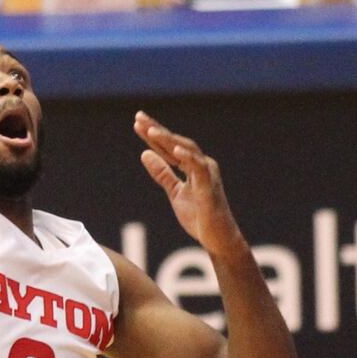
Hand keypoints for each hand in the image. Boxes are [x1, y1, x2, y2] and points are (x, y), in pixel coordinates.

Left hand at [134, 110, 243, 254]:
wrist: (219, 240)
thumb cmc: (200, 216)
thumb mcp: (175, 193)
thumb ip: (162, 173)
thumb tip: (144, 153)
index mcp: (192, 166)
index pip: (169, 146)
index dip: (153, 135)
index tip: (137, 122)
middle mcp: (202, 165)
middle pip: (176, 142)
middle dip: (157, 130)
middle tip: (139, 117)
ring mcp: (207, 174)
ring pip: (186, 150)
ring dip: (168, 140)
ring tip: (151, 130)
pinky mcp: (210, 187)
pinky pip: (199, 168)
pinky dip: (187, 157)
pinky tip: (174, 149)